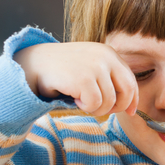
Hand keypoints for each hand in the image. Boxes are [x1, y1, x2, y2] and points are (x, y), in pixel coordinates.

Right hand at [14, 42, 137, 115]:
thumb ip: (109, 80)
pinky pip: (94, 104)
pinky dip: (84, 107)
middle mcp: (105, 56)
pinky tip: (74, 99)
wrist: (32, 64)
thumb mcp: (90, 69)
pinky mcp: (84, 78)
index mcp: (109, 53)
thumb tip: (131, 106)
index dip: (132, 99)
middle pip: (127, 91)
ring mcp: (95, 66)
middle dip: (118, 107)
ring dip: (95, 109)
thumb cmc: (63, 72)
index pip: (131, 80)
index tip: (131, 112)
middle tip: (101, 109)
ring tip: (80, 100)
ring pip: (110, 102)